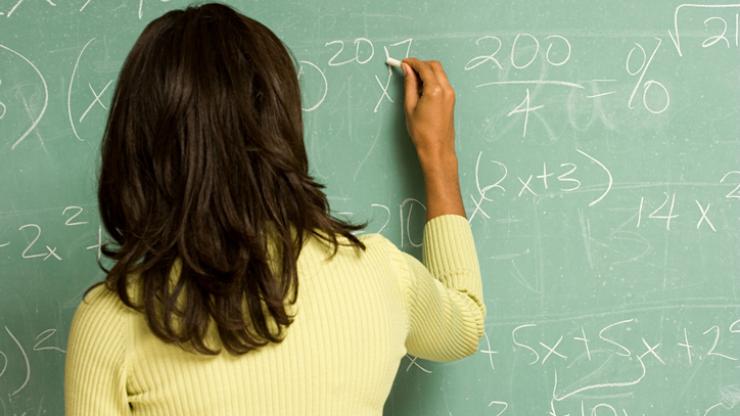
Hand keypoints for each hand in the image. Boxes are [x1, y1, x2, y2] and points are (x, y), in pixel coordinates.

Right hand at [400, 58, 464, 219]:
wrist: (437, 148)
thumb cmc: (422, 132)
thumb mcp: (410, 106)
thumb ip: (409, 84)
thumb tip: (407, 70)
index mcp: (435, 90)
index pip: (424, 67)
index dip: (412, 62)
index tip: (403, 63)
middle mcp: (446, 89)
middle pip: (434, 66)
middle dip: (421, 65)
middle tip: (407, 70)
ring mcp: (451, 94)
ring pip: (439, 73)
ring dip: (427, 73)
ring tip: (413, 84)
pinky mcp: (451, 100)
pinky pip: (442, 82)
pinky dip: (432, 80)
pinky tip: (422, 91)